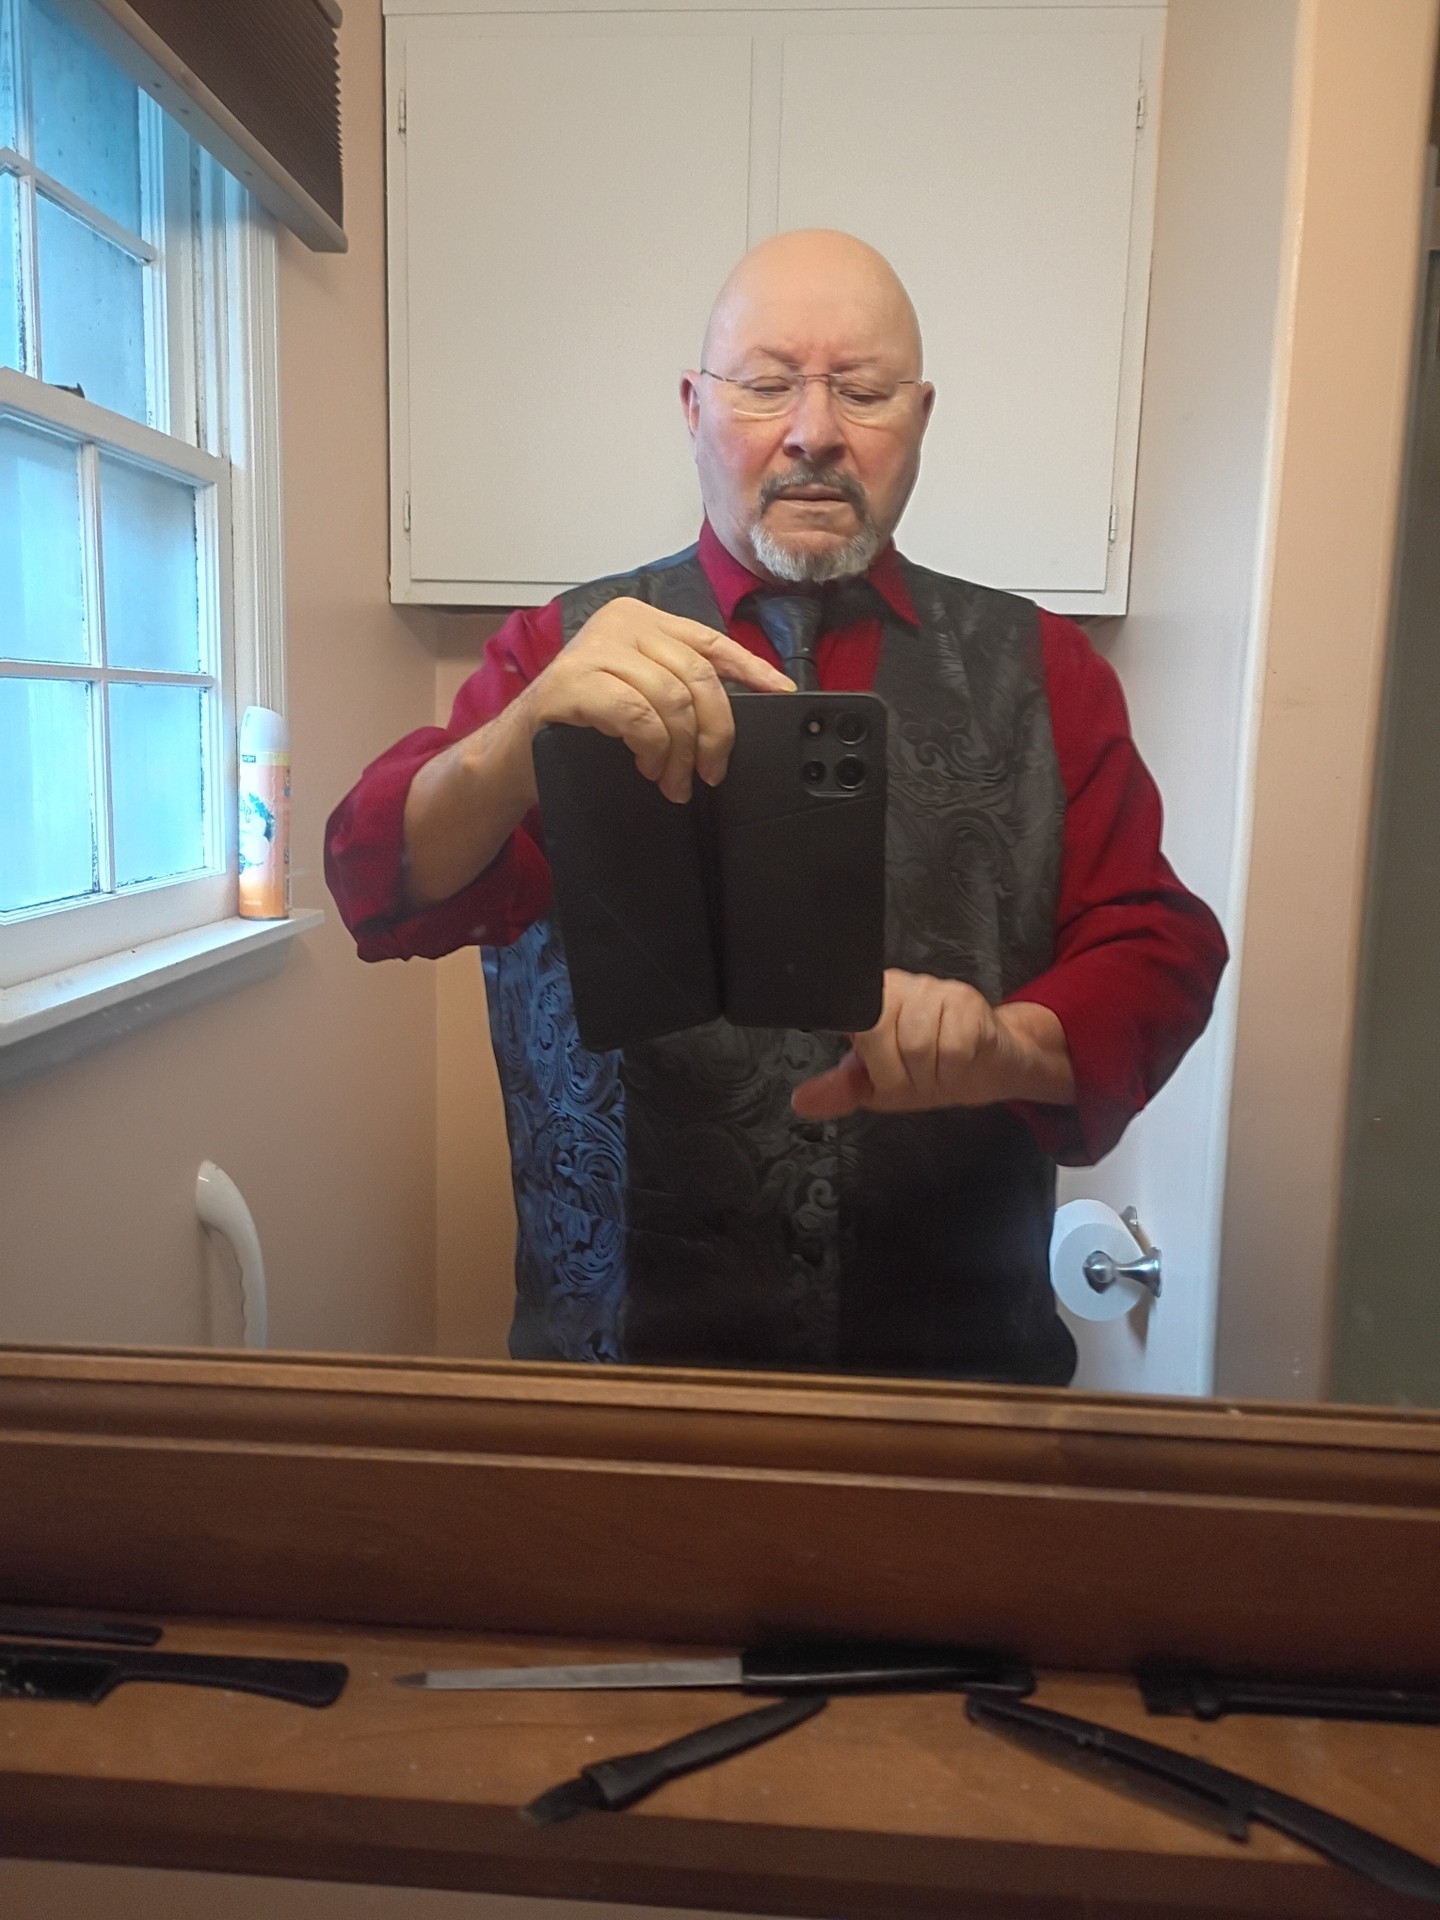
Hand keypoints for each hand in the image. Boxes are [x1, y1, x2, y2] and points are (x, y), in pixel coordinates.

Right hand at [521, 597, 793, 802]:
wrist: (517, 748)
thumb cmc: (584, 723)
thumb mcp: (639, 694)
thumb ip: (678, 688)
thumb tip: (732, 715)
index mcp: (643, 619)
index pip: (711, 642)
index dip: (752, 668)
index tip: (782, 692)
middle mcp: (621, 623)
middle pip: (698, 676)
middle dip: (714, 732)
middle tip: (710, 772)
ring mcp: (593, 648)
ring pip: (672, 698)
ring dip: (680, 751)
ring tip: (672, 779)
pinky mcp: (571, 682)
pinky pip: (636, 714)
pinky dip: (650, 746)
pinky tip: (645, 764)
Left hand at [791, 970, 1075, 1118]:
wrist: (993, 1065)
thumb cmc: (934, 1069)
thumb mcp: (881, 1085)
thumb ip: (843, 1089)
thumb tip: (802, 1101)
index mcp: (875, 1000)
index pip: (853, 1022)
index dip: (868, 1055)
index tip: (881, 1065)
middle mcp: (903, 986)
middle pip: (880, 1034)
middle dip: (898, 1073)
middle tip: (915, 1076)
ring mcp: (937, 990)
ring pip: (917, 1044)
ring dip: (929, 1075)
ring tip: (938, 1071)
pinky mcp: (970, 1004)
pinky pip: (952, 1048)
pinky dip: (954, 1070)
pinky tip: (958, 1064)